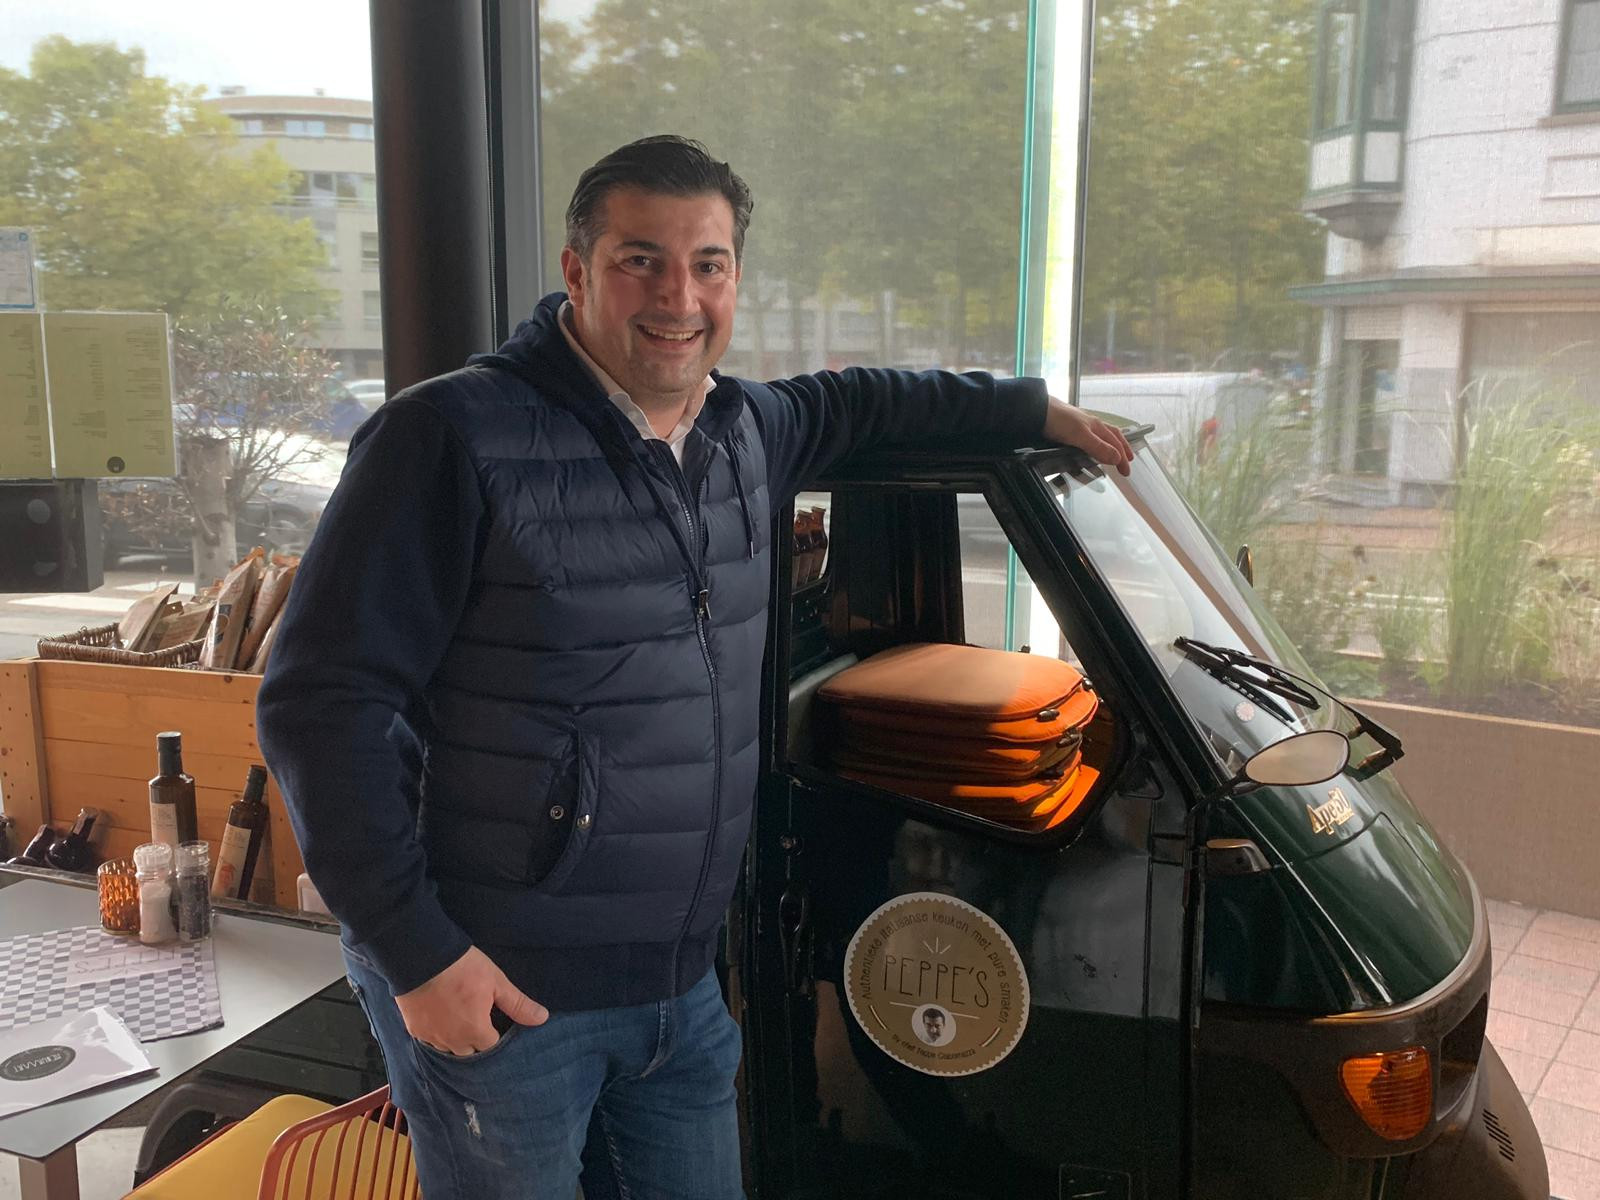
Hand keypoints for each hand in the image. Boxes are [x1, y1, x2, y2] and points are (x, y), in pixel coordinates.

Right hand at [394, 945, 548, 1054]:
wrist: (422, 957)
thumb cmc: (463, 968)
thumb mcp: (496, 982)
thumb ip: (517, 1004)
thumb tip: (542, 1018)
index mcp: (475, 1031)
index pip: (491, 1047)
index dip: (496, 1036)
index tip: (497, 1023)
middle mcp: (452, 1041)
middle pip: (469, 1051)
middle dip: (476, 1041)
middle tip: (479, 1020)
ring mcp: (431, 1036)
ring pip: (448, 1048)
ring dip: (456, 1039)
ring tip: (460, 1020)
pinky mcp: (414, 1029)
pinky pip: (430, 1040)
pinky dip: (437, 1033)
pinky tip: (441, 1018)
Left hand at [1043, 396, 1133, 475]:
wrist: (1037, 410)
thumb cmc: (1059, 420)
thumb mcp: (1081, 436)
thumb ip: (1099, 447)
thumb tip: (1118, 458)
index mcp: (1097, 426)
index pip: (1115, 443)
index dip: (1122, 457)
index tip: (1126, 471)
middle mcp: (1091, 424)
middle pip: (1112, 436)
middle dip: (1121, 448)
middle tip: (1128, 460)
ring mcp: (1080, 425)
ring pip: (1101, 435)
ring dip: (1110, 445)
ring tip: (1114, 453)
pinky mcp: (1068, 428)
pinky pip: (1088, 437)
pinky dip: (1095, 443)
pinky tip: (1090, 446)